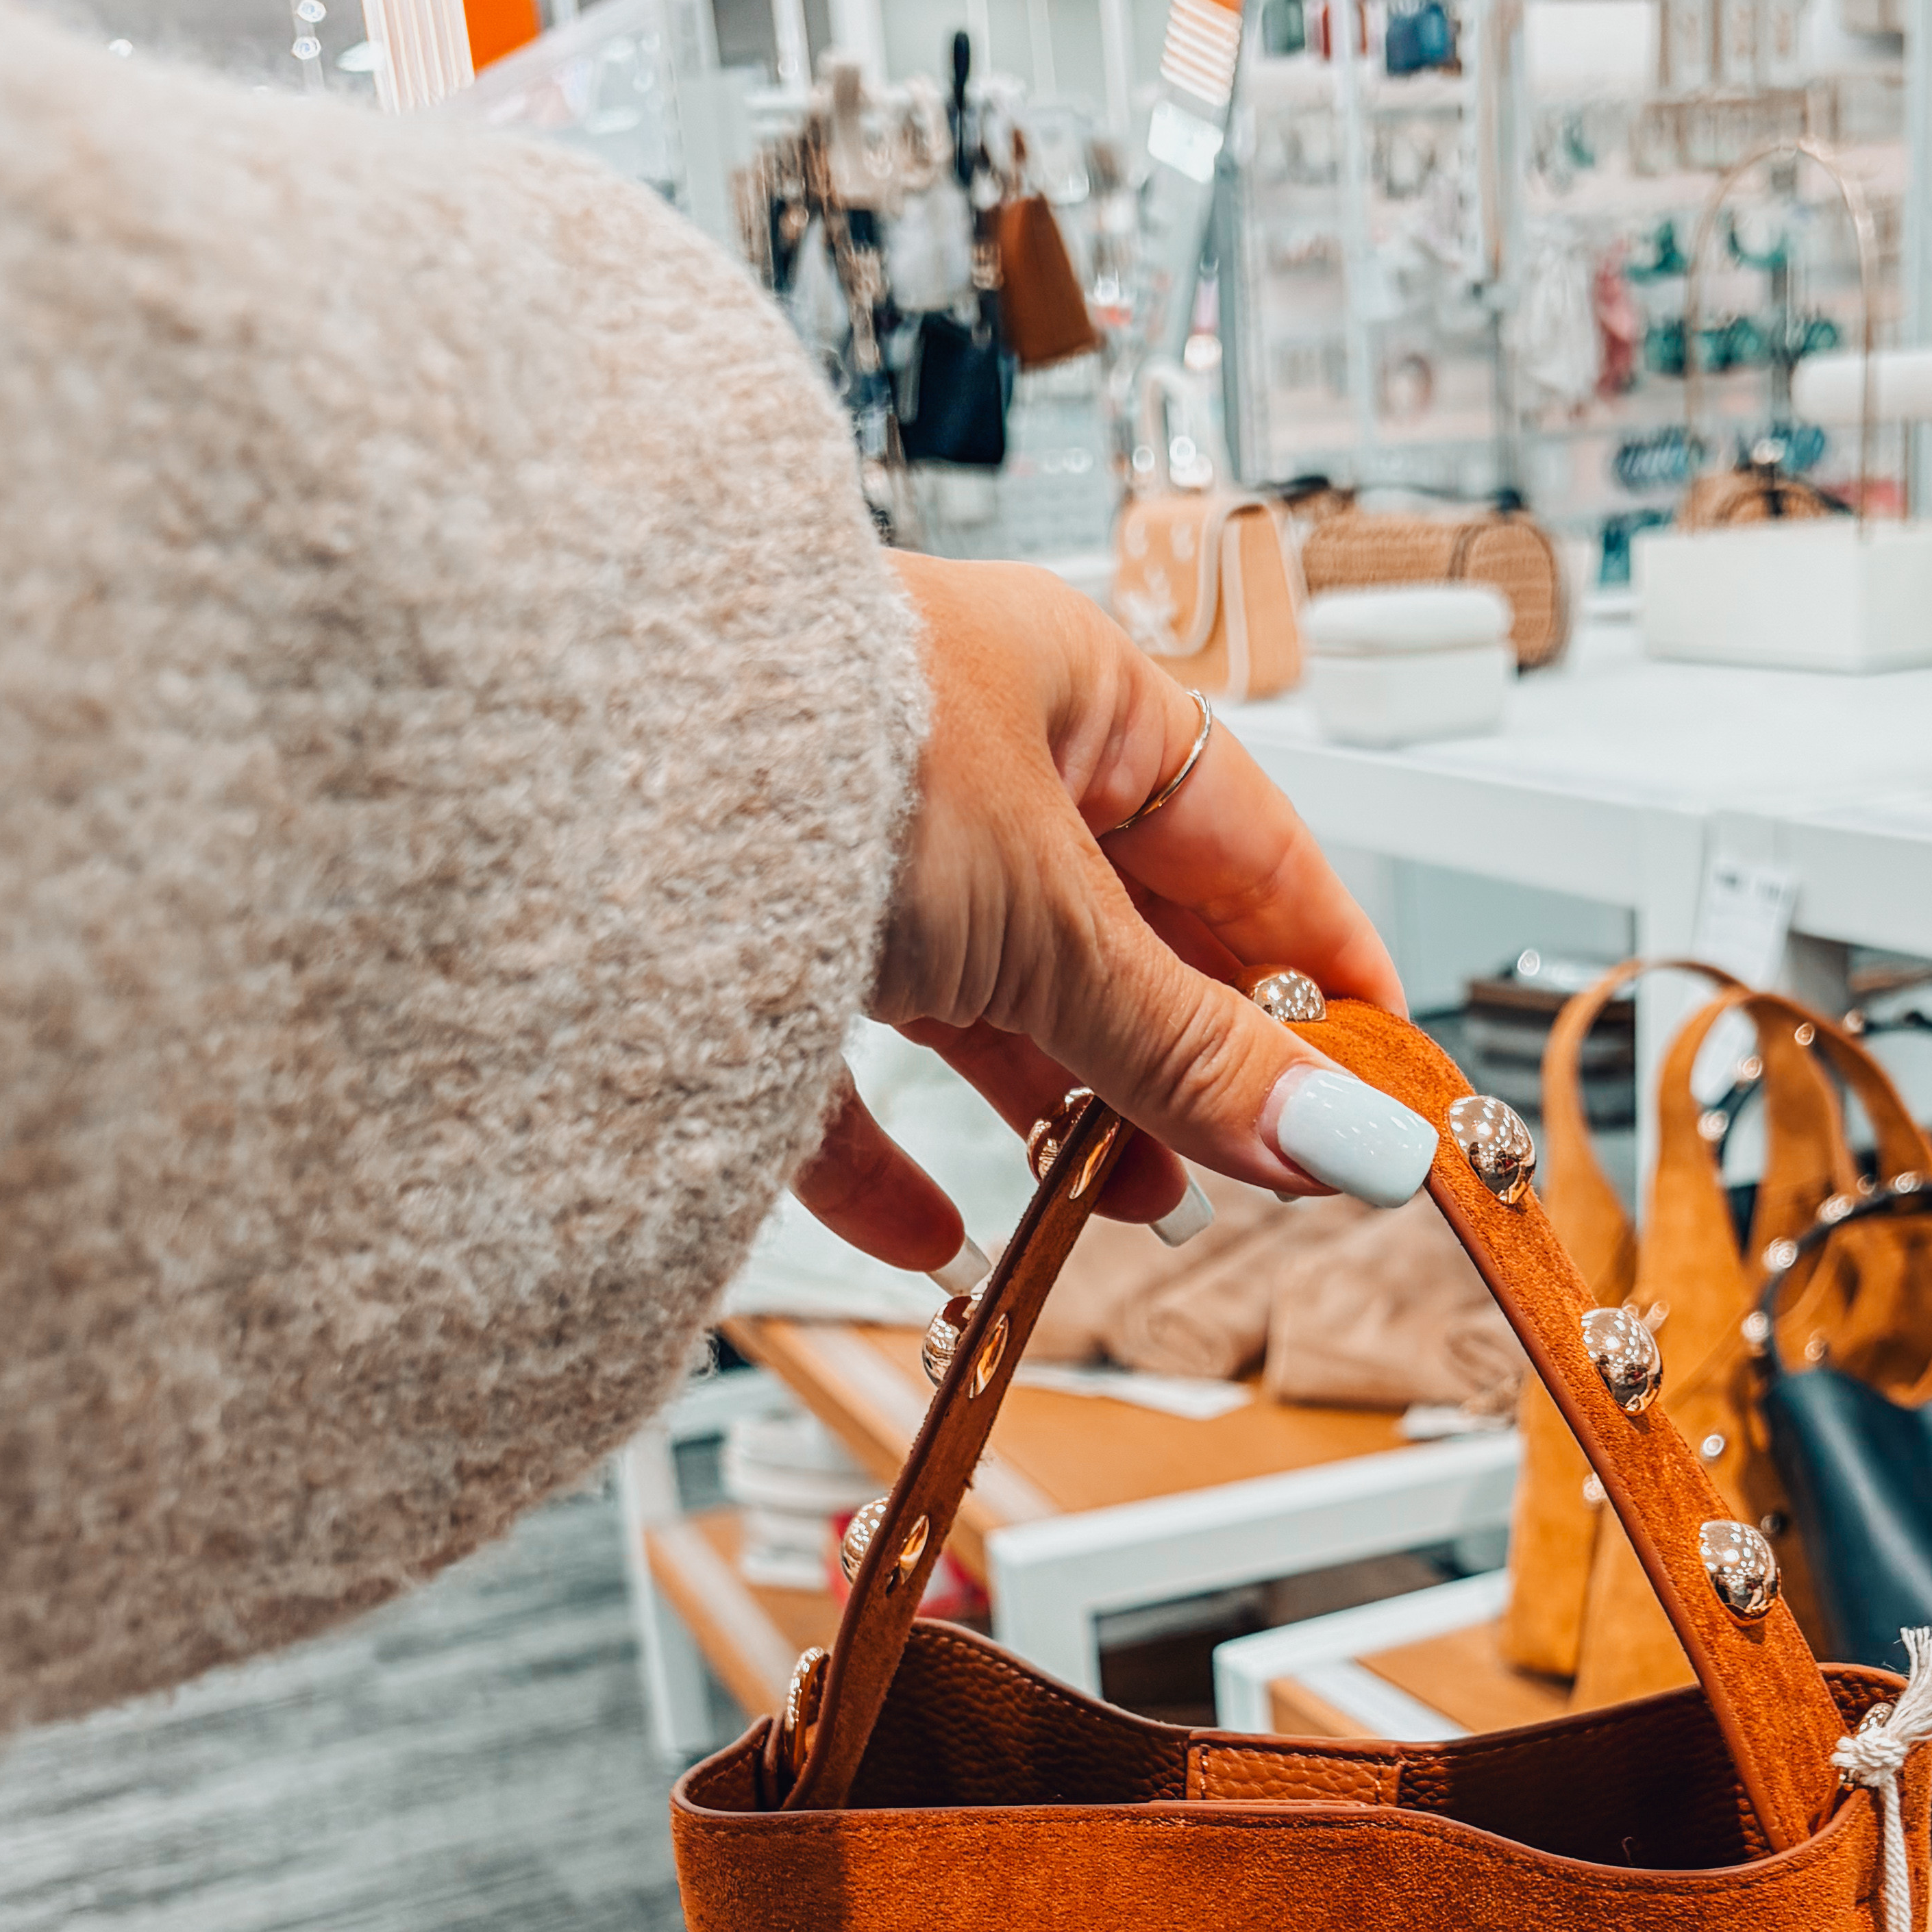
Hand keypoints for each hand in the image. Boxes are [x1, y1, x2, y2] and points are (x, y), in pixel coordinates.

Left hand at [798, 553, 1437, 1271]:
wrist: (552, 764)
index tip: (1379, 1077)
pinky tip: (936, 1240)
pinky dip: (891, 1165)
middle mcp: (961, 757)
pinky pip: (836, 1071)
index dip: (1320, 962)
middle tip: (1250, 1172)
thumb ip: (1196, 1050)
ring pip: (992, 1004)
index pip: (1245, 839)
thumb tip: (1354, 1144)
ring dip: (1062, 1112)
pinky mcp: (741, 947)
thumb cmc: (805, 746)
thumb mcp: (1051, 925)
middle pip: (1123, 933)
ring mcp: (852, 852)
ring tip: (1117, 1204)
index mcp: (1067, 691)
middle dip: (1188, 1061)